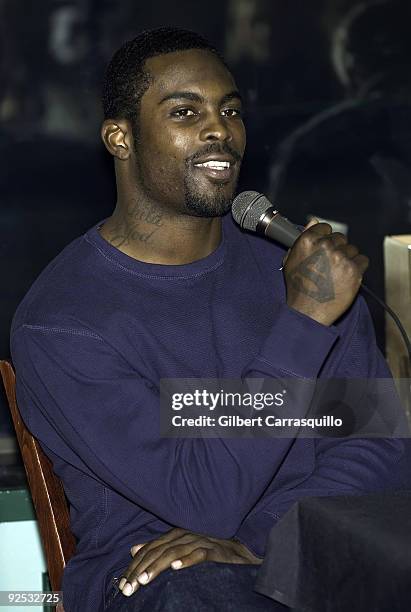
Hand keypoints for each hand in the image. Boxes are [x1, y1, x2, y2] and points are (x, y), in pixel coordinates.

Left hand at [118, 527, 260, 596]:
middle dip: (141, 570)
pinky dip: (187, 560)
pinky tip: (176, 569)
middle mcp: (184, 535)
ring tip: (145, 580)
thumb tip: (133, 549)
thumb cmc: (206, 551)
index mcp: (174, 535)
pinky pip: (198, 554)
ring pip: (174, 553)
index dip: (135, 566)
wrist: (237, 551)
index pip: (149, 550)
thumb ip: (157, 548)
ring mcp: (199, 541)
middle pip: (157, 552)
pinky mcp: (213, 550)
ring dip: (158, 567)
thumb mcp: (179, 548)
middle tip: (129, 588)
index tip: (123, 585)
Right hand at [284, 219, 368, 325]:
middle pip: (340, 238)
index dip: (325, 239)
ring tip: (336, 275)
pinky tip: (346, 278)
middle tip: (329, 266)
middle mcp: (324, 246)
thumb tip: (313, 221)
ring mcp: (341, 258)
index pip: (325, 228)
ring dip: (347, 259)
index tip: (324, 250)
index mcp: (307, 241)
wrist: (308, 312)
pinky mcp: (354, 270)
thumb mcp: (291, 261)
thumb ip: (303, 239)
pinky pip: (362, 260)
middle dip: (337, 250)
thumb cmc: (298, 288)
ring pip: (352, 249)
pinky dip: (357, 268)